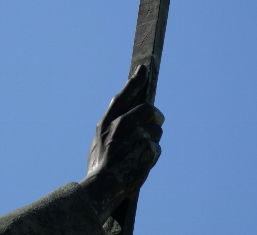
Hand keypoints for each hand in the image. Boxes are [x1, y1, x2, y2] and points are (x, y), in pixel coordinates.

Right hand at [79, 65, 163, 224]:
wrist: (101, 187)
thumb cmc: (99, 166)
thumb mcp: (98, 141)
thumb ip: (112, 127)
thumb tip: (127, 116)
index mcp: (107, 121)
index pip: (124, 95)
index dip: (135, 81)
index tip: (143, 69)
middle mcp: (121, 124)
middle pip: (148, 109)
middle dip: (155, 117)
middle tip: (157, 123)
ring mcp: (135, 136)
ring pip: (155, 132)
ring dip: (152, 142)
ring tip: (138, 155)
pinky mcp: (147, 149)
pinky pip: (156, 149)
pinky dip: (151, 157)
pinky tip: (140, 165)